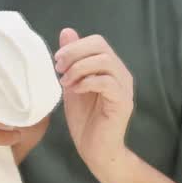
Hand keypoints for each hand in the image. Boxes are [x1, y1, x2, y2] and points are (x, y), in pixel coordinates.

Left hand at [53, 29, 133, 173]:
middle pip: (101, 46)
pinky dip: (87, 82)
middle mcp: (121, 74)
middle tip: (59, 69)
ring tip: (66, 82)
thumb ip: (72, 61)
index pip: (97, 41)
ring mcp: (124, 88)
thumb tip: (67, 31)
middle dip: (74, 53)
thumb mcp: (73, 84)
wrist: (96, 151)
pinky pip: (107, 82)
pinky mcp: (122, 102)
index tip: (57, 61)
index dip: (75, 46)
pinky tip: (76, 90)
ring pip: (105, 61)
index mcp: (111, 68)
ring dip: (79, 68)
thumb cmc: (85, 121)